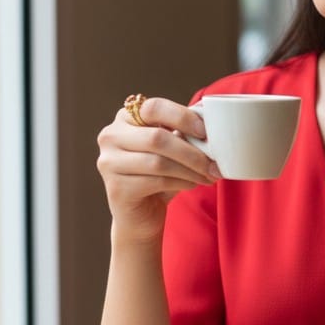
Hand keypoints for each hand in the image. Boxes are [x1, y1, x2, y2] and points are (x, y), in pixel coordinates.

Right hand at [96, 96, 219, 242]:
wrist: (139, 216)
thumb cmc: (159, 176)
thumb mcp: (170, 149)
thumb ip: (182, 133)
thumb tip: (212, 125)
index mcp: (125, 117)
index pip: (153, 107)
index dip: (182, 117)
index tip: (205, 132)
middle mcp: (111, 136)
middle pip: (157, 138)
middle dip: (192, 152)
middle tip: (214, 163)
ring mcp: (110, 163)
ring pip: (159, 162)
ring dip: (191, 170)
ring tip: (209, 175)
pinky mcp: (117, 188)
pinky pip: (157, 182)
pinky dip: (182, 183)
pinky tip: (193, 184)